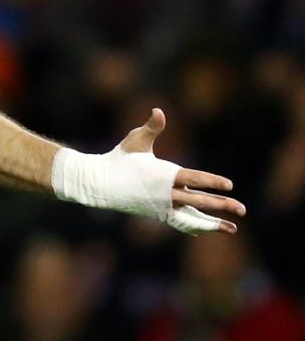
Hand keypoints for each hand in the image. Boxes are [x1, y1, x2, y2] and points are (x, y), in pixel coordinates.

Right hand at [118, 108, 245, 233]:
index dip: (212, 182)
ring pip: (193, 217)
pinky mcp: (158, 214)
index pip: (193, 179)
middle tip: (241, 208)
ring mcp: (162, 206)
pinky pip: (182, 223)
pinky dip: (196, 227)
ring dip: (213, 223)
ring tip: (231, 229)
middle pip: (198, 201)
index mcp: (163, 175)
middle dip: (221, 205)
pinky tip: (209, 230)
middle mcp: (165, 193)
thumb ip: (152, 127)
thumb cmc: (119, 159)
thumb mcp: (135, 141)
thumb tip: (159, 111)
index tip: (229, 185)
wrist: (100, 184)